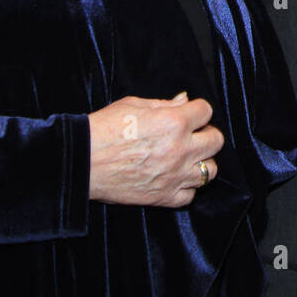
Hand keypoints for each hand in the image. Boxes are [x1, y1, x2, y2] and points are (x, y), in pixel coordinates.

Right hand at [87, 92, 223, 207]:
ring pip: (210, 171)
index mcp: (174, 122)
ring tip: (186, 158)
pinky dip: (185, 188)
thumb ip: (164, 104)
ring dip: (201, 162)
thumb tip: (184, 100)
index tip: (189, 114)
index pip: (206, 111)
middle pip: (216, 141)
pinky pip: (190, 195)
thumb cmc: (103, 129)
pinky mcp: (163, 197)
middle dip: (206, 134)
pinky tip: (174, 178)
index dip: (198, 111)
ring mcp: (174, 175)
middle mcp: (180, 149)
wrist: (80, 161)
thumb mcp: (134, 105)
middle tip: (192, 135)